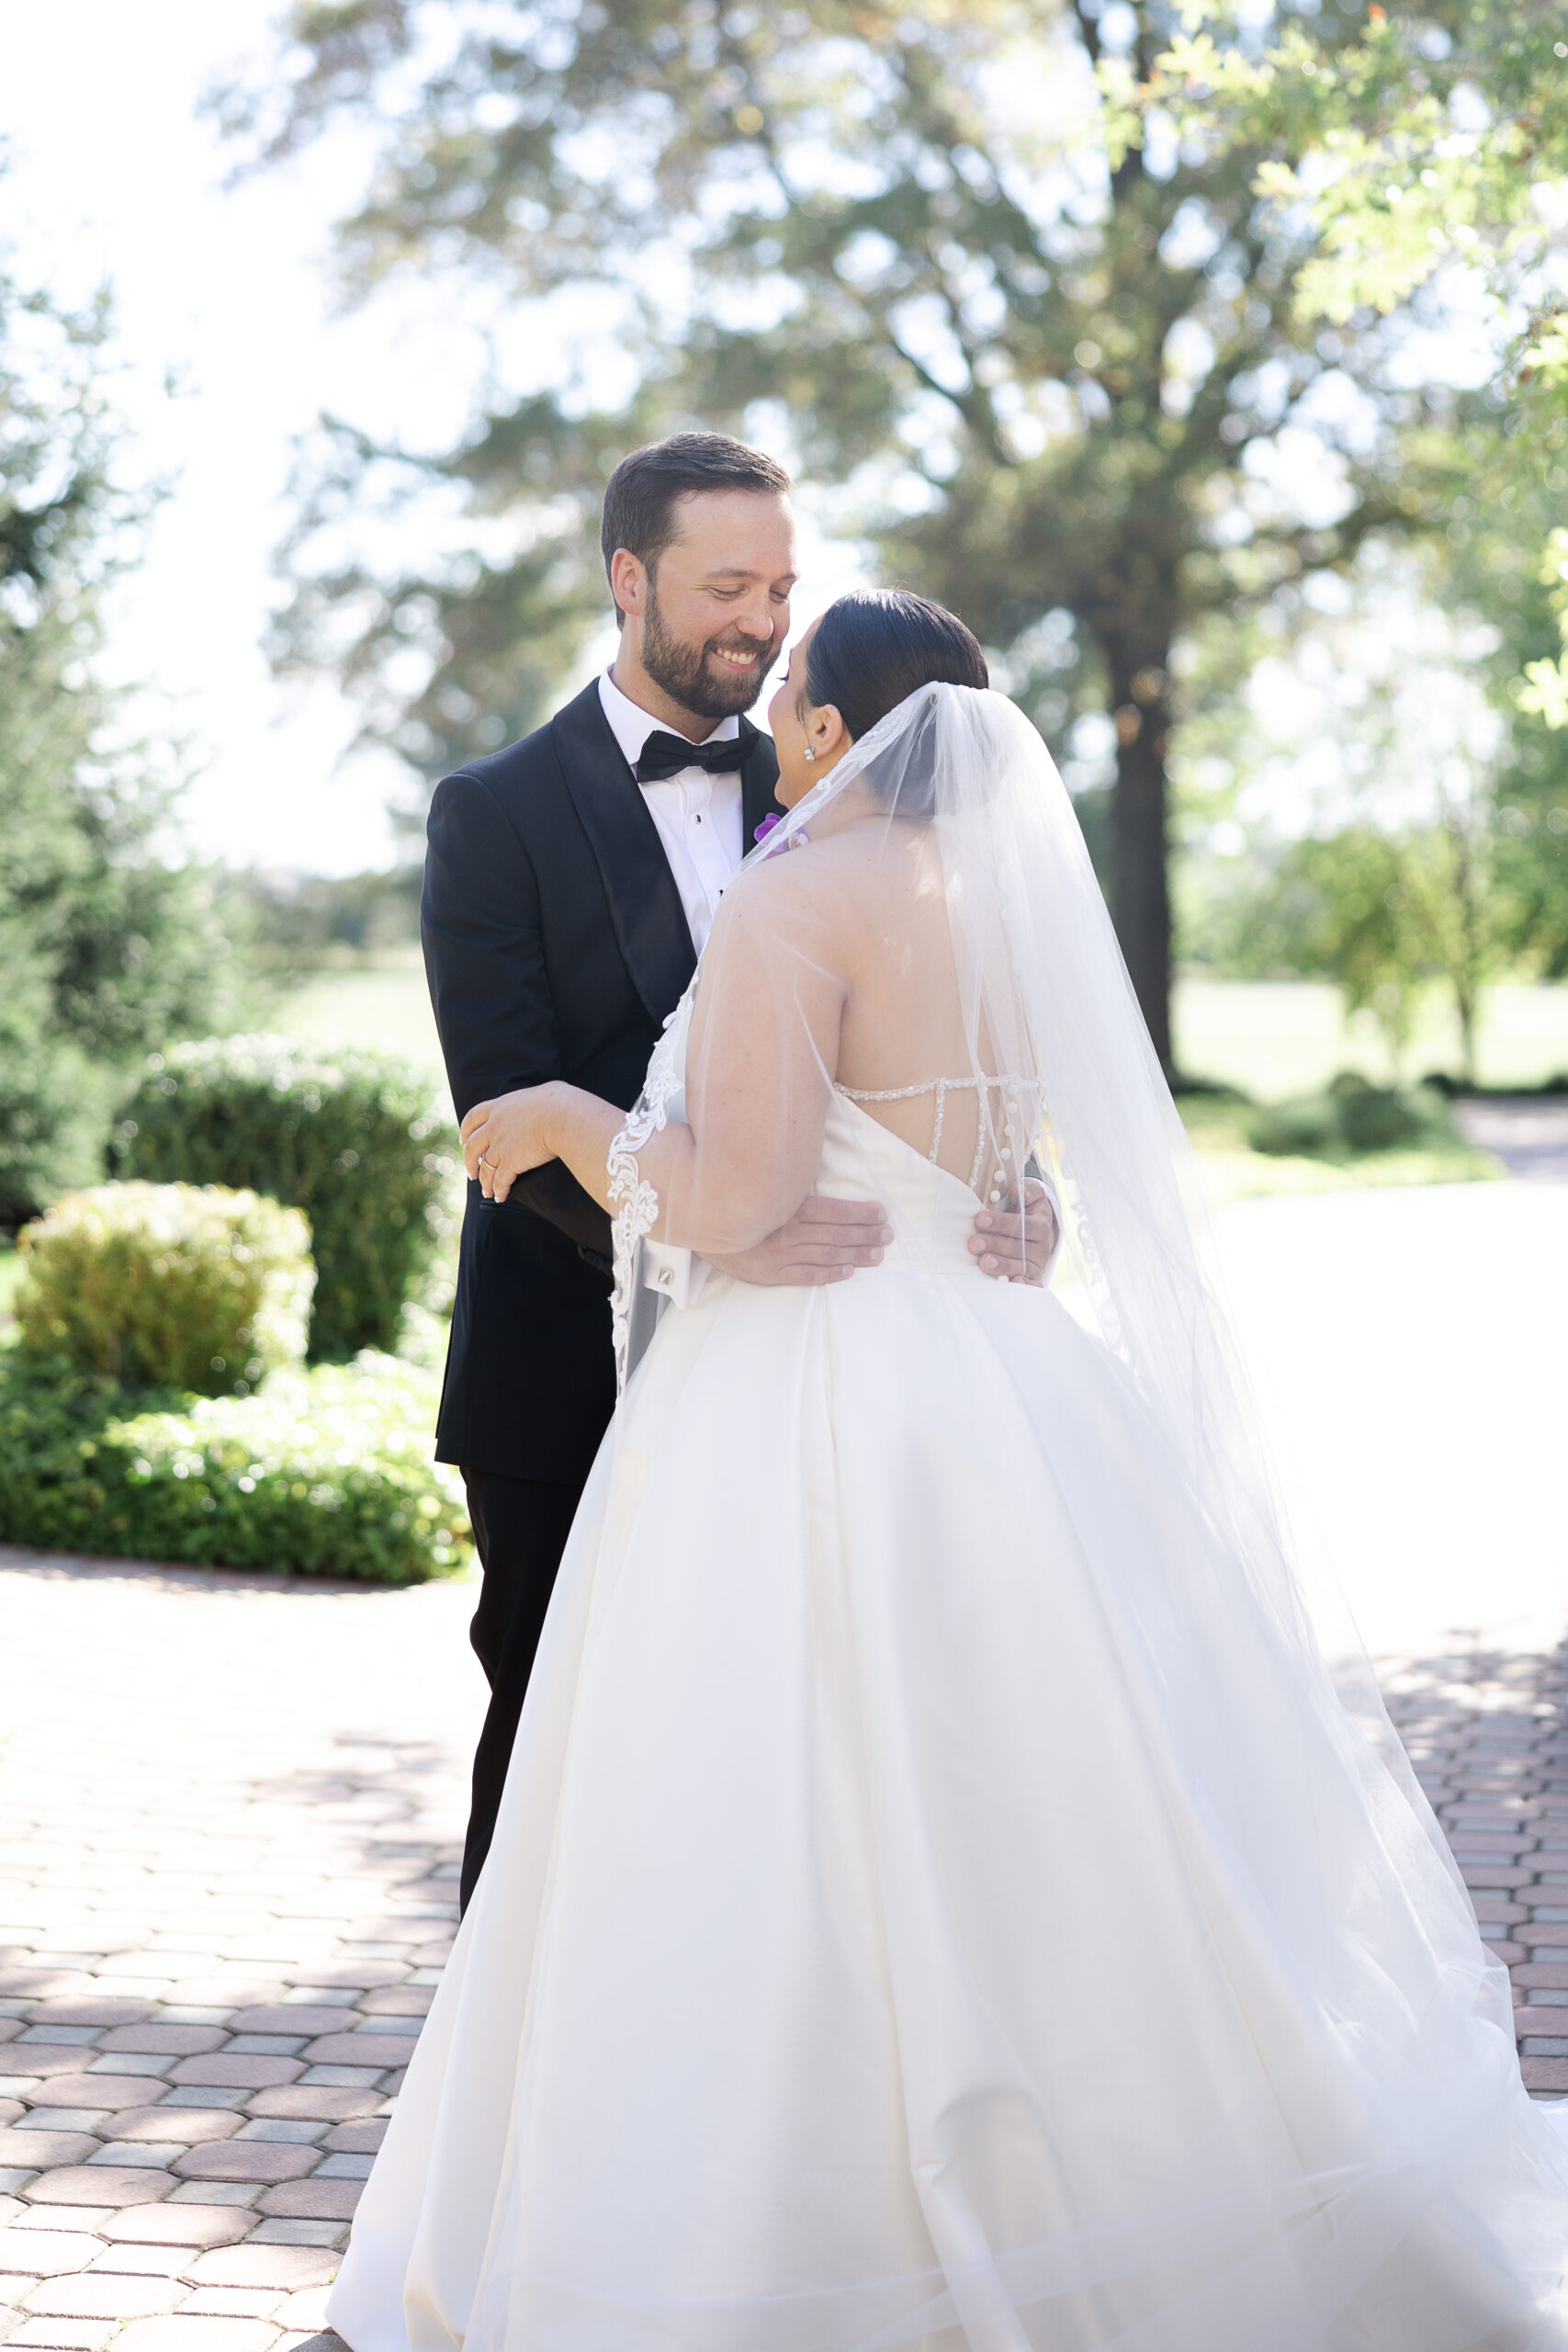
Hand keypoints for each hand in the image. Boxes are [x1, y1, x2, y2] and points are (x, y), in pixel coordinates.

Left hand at [461, 1085, 562, 1202]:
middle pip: (472, 1147)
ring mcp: (500, 1145)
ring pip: (485, 1169)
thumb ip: (534, 1099)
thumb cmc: (560, 1102)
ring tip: (486, 1191)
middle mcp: (494, 1127)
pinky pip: (500, 1181)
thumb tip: (547, 1098)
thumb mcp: (540, 1093)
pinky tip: (500, 1196)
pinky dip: (498, 1190)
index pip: (473, 1118)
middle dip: (469, 1162)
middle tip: (472, 1172)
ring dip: (484, 1182)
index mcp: (499, 1107)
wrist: (563, 1117)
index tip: (463, 1140)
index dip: (465, 1130)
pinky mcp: (511, 1162)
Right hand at [707, 1195, 892, 1286]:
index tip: (880, 1212)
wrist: (704, 1228)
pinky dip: (829, 1275)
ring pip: (827, 1255)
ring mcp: (782, 1255)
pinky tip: (849, 1272)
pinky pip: (806, 1276)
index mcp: (790, 1208)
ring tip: (879, 1254)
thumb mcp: (767, 1193)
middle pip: (836, 1234)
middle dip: (866, 1234)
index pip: (834, 1211)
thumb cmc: (739, 1208)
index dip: (860, 1212)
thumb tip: (821, 1182)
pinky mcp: (773, 1274)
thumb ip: (794, 1192)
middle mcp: (789, 1232)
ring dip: (856, 1254)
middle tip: (888, 1235)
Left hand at [968, 1177, 1057, 1284]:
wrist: (1039, 1228)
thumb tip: (1015, 1190)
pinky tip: (1013, 1283)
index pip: (1021, 1224)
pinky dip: (1024, 1286)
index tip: (980, 1219)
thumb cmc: (1027, 1209)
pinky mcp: (1033, 1277)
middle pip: (1017, 1247)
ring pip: (1020, 1266)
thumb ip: (1025, 1191)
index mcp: (1040, 1224)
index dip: (1000, 1222)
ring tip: (984, 1262)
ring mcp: (1037, 1263)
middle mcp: (1041, 1246)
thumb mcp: (1031, 1195)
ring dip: (1002, 1265)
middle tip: (974, 1243)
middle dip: (994, 1244)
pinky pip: (1030, 1284)